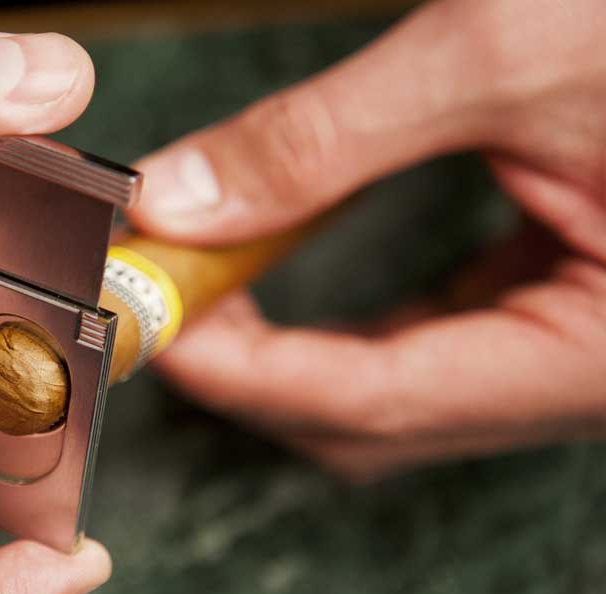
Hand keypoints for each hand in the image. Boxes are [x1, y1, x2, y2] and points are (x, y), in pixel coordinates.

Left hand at [127, 0, 605, 479]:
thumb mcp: (502, 56)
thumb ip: (327, 140)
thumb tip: (179, 199)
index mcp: (597, 354)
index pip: (377, 402)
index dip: (244, 370)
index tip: (148, 321)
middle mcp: (584, 376)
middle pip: (375, 420)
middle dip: (252, 368)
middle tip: (162, 296)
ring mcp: (573, 346)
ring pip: (395, 391)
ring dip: (287, 346)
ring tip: (202, 278)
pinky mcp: (561, 307)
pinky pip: (430, 342)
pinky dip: (343, 318)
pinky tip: (284, 265)